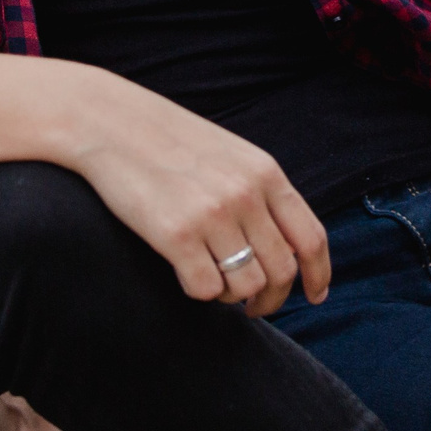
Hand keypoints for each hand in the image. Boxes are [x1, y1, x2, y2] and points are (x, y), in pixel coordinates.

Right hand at [62, 66, 329, 317]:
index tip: (315, 297)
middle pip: (282, 270)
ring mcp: (211, 215)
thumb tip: (289, 248)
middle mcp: (244, 194)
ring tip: (216, 285)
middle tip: (254, 307)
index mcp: (265, 173)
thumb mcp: (231, 156)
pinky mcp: (174, 235)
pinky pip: (205, 290)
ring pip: (246, 286)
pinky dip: (201, 293)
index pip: (311, 238)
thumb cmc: (170, 143)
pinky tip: (187, 275)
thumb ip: (261, 194)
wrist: (111, 123)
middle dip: (272, 299)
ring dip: (234, 298)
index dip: (318, 275)